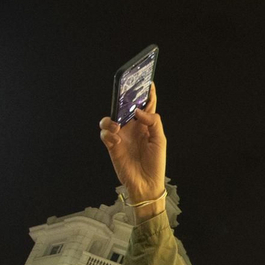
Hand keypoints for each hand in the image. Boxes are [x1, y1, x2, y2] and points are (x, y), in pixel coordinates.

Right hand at [98, 83, 166, 204]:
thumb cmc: (155, 163)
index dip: (146, 93)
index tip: (147, 80)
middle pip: (124, 108)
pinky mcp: (112, 146)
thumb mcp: (160, 141)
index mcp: (146, 125)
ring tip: (117, 125)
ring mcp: (121, 136)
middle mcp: (132, 127)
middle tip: (121, 95)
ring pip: (109, 119)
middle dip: (122, 100)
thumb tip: (138, 110)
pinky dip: (108, 134)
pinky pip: (105, 134)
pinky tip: (115, 140)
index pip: (145, 105)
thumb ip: (153, 122)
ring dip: (110, 119)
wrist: (146, 184)